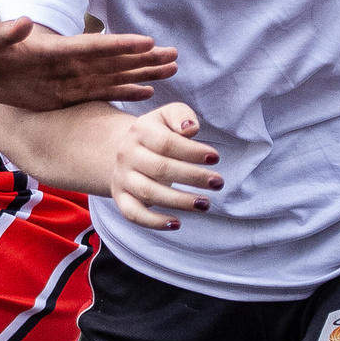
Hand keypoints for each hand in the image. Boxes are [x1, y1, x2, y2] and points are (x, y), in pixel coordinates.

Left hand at [0, 18, 177, 111]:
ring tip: (171, 68)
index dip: (119, 45)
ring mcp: (72, 77)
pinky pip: (103, 92)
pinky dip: (125, 91)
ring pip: (115, 75)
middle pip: (113, 60)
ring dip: (142, 73)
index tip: (147, 41)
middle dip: (143, 58)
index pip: (93, 47)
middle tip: (174, 55)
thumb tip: (23, 21)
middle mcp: (70, 63)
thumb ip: (3, 33)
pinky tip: (148, 93)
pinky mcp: (69, 93)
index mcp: (54, 50)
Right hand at [110, 102, 219, 229]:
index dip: (192, 151)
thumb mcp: (167, 116)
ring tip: (205, 204)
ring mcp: (122, 177)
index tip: (215, 158)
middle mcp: (127, 154)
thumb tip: (190, 128)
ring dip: (179, 201)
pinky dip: (154, 222)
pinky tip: (177, 224)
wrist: (126, 151)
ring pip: (149, 192)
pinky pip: (133, 214)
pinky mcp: (121, 198)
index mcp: (140, 130)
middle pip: (160, 168)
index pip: (166, 143)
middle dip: (192, 177)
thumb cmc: (157, 133)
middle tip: (218, 183)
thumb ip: (181, 116)